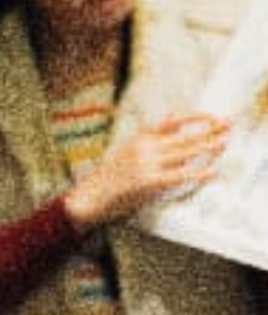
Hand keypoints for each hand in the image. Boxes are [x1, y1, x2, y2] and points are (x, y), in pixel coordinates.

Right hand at [65, 112, 230, 229]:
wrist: (87, 198)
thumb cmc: (106, 183)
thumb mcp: (126, 156)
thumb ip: (148, 149)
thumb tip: (173, 148)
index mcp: (139, 140)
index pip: (172, 122)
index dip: (195, 117)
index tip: (211, 116)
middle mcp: (145, 148)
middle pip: (185, 136)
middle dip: (209, 130)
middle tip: (227, 126)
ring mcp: (148, 165)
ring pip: (186, 152)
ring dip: (209, 147)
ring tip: (224, 143)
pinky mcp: (149, 182)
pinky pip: (181, 175)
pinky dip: (198, 172)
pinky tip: (210, 171)